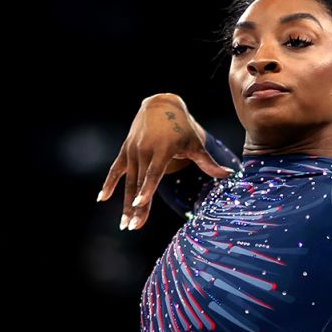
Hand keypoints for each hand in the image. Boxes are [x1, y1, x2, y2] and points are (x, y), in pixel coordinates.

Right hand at [96, 94, 233, 230]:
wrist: (159, 105)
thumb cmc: (181, 127)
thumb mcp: (195, 143)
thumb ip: (208, 162)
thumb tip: (229, 175)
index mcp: (162, 149)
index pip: (154, 173)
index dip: (147, 190)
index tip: (139, 204)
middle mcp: (144, 150)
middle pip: (139, 183)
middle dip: (135, 207)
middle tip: (132, 227)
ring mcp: (132, 151)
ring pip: (128, 181)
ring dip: (125, 203)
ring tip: (124, 224)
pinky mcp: (125, 151)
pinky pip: (115, 170)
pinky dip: (108, 184)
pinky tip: (102, 199)